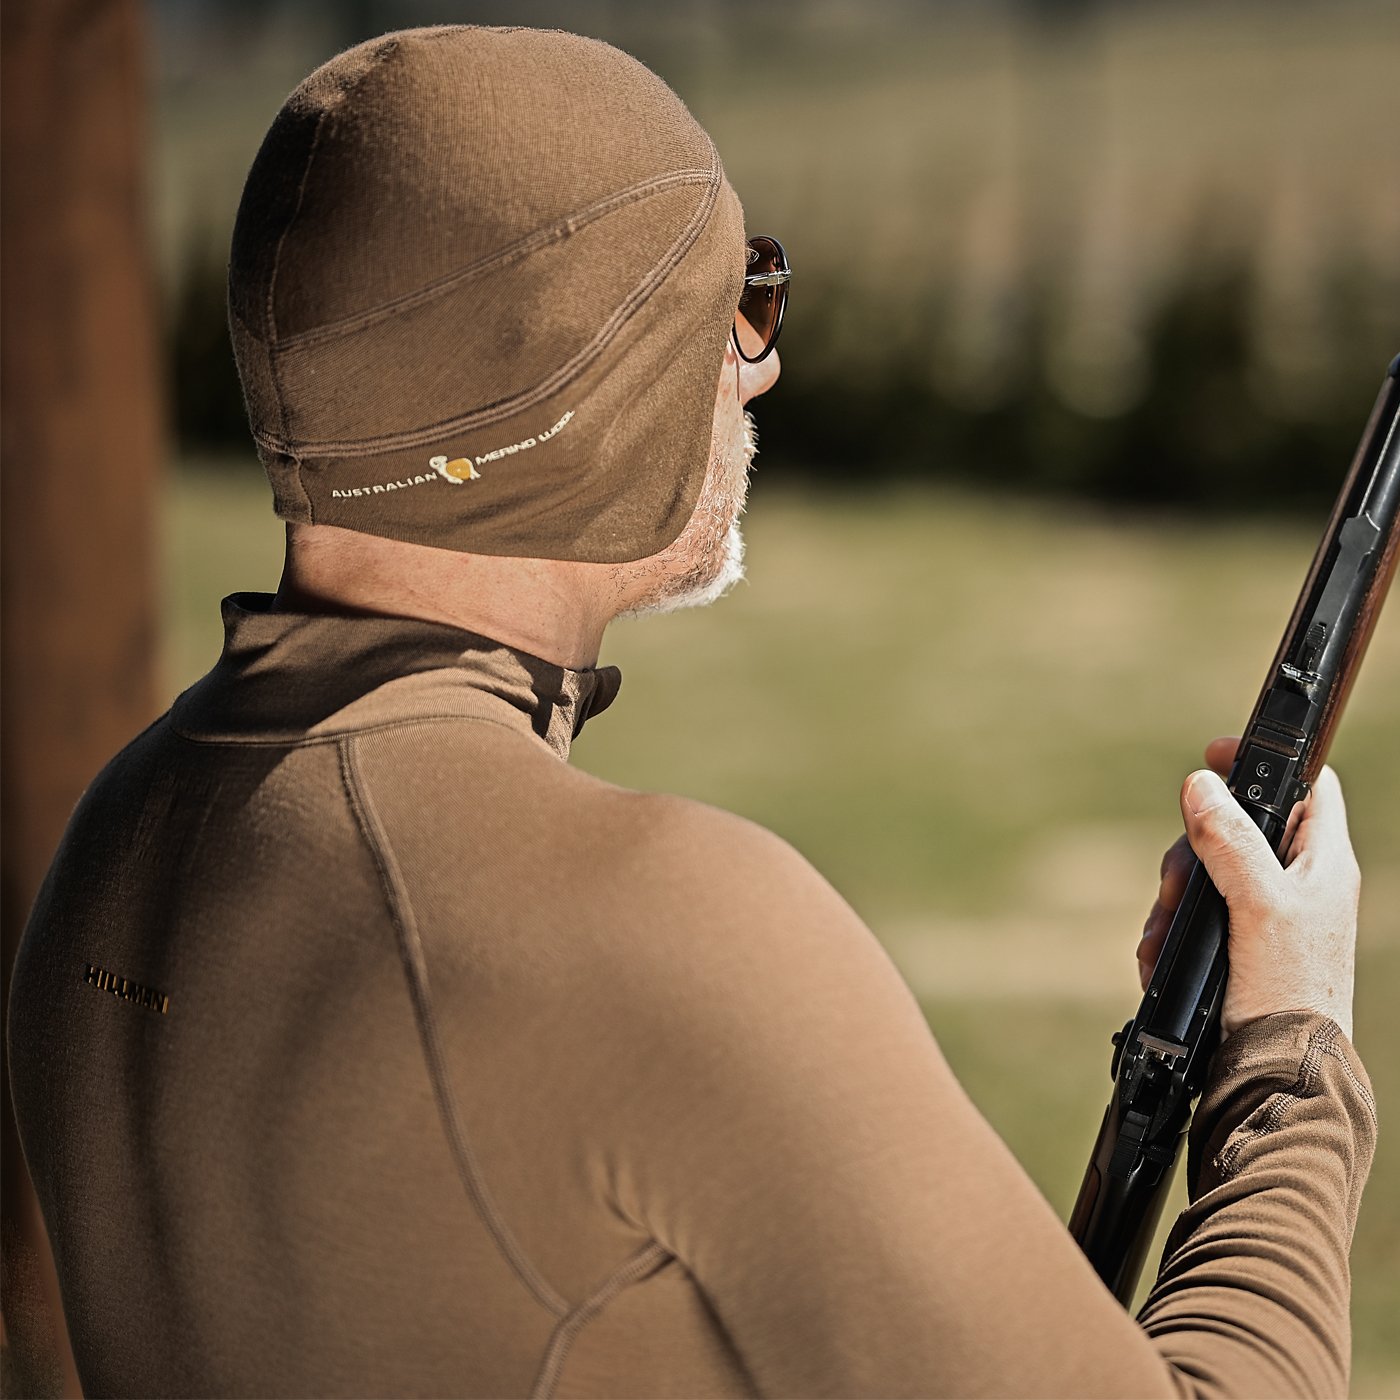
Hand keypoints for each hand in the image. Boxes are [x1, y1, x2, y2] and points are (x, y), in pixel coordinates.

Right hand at [1138, 737, 1359, 1040]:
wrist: (1277, 1070)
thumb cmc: (1287, 990)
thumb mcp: (1257, 903)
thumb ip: (1230, 840)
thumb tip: (1201, 785)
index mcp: (1323, 862)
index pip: (1308, 786)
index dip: (1262, 763)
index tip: (1213, 757)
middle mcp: (1299, 883)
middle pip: (1237, 828)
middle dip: (1192, 850)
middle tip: (1175, 883)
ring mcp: (1269, 915)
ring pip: (1208, 874)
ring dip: (1175, 898)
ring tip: (1163, 933)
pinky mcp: (1242, 946)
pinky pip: (1197, 916)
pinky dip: (1174, 930)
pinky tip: (1160, 952)